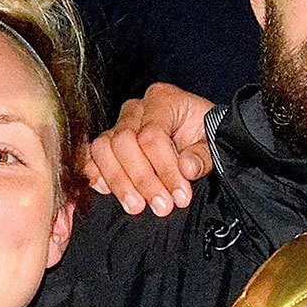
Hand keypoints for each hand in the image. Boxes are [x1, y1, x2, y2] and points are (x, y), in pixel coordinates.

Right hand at [81, 83, 216, 215]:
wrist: (198, 135)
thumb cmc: (205, 136)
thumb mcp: (214, 143)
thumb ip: (204, 156)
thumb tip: (187, 168)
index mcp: (163, 100)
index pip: (152, 135)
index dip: (165, 169)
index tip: (181, 196)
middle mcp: (136, 109)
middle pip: (124, 142)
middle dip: (142, 179)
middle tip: (162, 206)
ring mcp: (119, 124)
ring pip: (103, 148)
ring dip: (118, 181)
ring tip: (137, 207)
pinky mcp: (109, 143)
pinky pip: (91, 155)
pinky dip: (96, 174)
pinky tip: (107, 192)